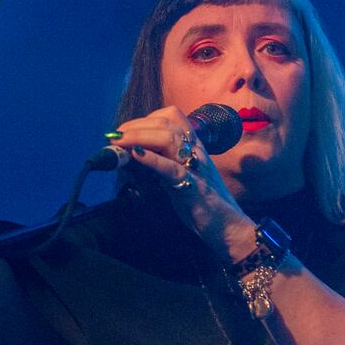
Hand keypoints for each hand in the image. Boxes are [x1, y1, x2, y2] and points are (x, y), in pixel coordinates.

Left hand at [115, 106, 256, 260]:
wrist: (229, 227)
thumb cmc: (202, 204)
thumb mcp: (179, 178)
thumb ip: (160, 165)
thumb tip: (131, 158)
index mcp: (194, 147)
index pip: (172, 117)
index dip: (145, 118)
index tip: (125, 130)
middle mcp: (196, 152)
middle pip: (167, 123)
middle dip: (136, 125)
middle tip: (115, 136)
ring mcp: (196, 168)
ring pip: (169, 138)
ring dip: (140, 136)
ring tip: (120, 142)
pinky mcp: (194, 188)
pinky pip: (172, 169)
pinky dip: (153, 160)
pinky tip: (136, 155)